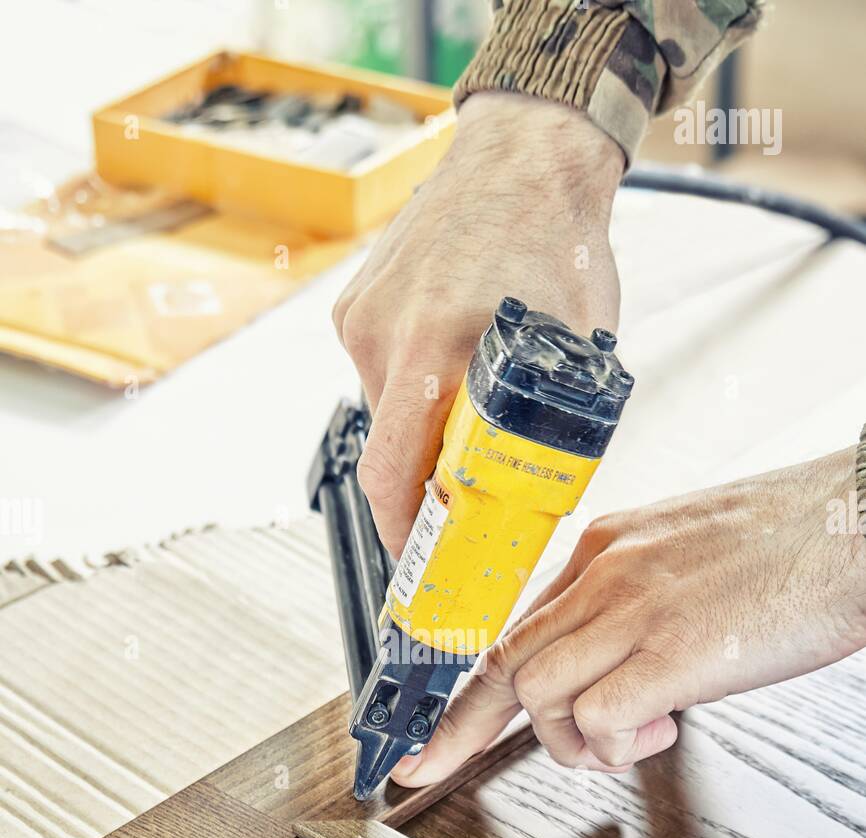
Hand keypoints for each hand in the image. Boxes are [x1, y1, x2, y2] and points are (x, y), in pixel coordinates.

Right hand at [333, 92, 623, 555]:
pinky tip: (453, 359)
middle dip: (419, 488)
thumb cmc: (560, 241)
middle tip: (458, 503)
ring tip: (470, 406)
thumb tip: (542, 500)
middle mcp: (386, 334)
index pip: (390, 476)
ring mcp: (363, 316)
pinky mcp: (355, 303)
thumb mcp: (578, 348)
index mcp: (438, 347)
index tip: (417, 559)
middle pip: (386, 452)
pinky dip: (413, 386)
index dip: (401, 532)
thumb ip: (555, 424)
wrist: (525, 151)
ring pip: (384, 413)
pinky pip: (379, 372)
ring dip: (422, 430)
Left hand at [390, 448, 865, 783]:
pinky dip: (617, 744)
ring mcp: (635, 609)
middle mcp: (605, 572)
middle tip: (456, 764)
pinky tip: (662, 730)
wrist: (860, 525)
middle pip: (506, 665)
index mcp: (605, 546)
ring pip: (539, 695)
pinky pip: (597, 717)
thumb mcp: (689, 556)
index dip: (464, 696)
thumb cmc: (795, 545)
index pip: (512, 628)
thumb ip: (634, 602)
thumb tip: (612, 667)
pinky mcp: (672, 650)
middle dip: (472, 731)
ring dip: (575, 743)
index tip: (430, 743)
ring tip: (633, 738)